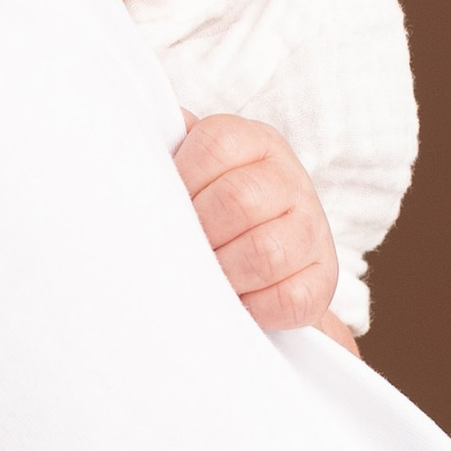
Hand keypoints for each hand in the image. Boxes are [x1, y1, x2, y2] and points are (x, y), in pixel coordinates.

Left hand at [173, 111, 349, 337]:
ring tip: (203, 276)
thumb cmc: (210, 210)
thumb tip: (126, 143)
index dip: (183, 178)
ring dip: (224, 273)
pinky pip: (289, 298)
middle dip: (199, 233)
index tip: (166, 204)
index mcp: (254, 142)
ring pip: (265, 252)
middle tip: (179, 249)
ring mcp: (312, 228)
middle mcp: (289, 179)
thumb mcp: (191, 169)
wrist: (264, 263)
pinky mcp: (324, 278)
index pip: (216, 144)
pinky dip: (254, 308)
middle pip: (239, 201)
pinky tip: (236, 301)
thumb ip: (166, 149)